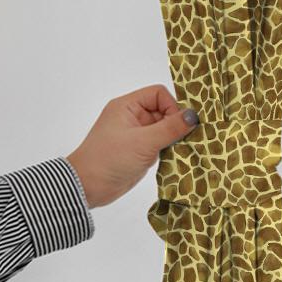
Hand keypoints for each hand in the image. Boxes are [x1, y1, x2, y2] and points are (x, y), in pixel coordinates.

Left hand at [65, 85, 198, 207]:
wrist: (87, 187)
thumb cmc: (109, 159)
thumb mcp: (143, 142)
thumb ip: (170, 128)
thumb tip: (194, 115)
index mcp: (127, 106)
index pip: (158, 94)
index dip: (172, 106)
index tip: (180, 124)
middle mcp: (132, 117)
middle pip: (164, 110)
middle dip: (176, 124)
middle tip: (185, 139)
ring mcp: (136, 134)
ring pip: (164, 128)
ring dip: (174, 138)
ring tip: (181, 150)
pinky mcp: (140, 150)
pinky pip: (161, 143)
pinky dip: (169, 149)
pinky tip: (175, 158)